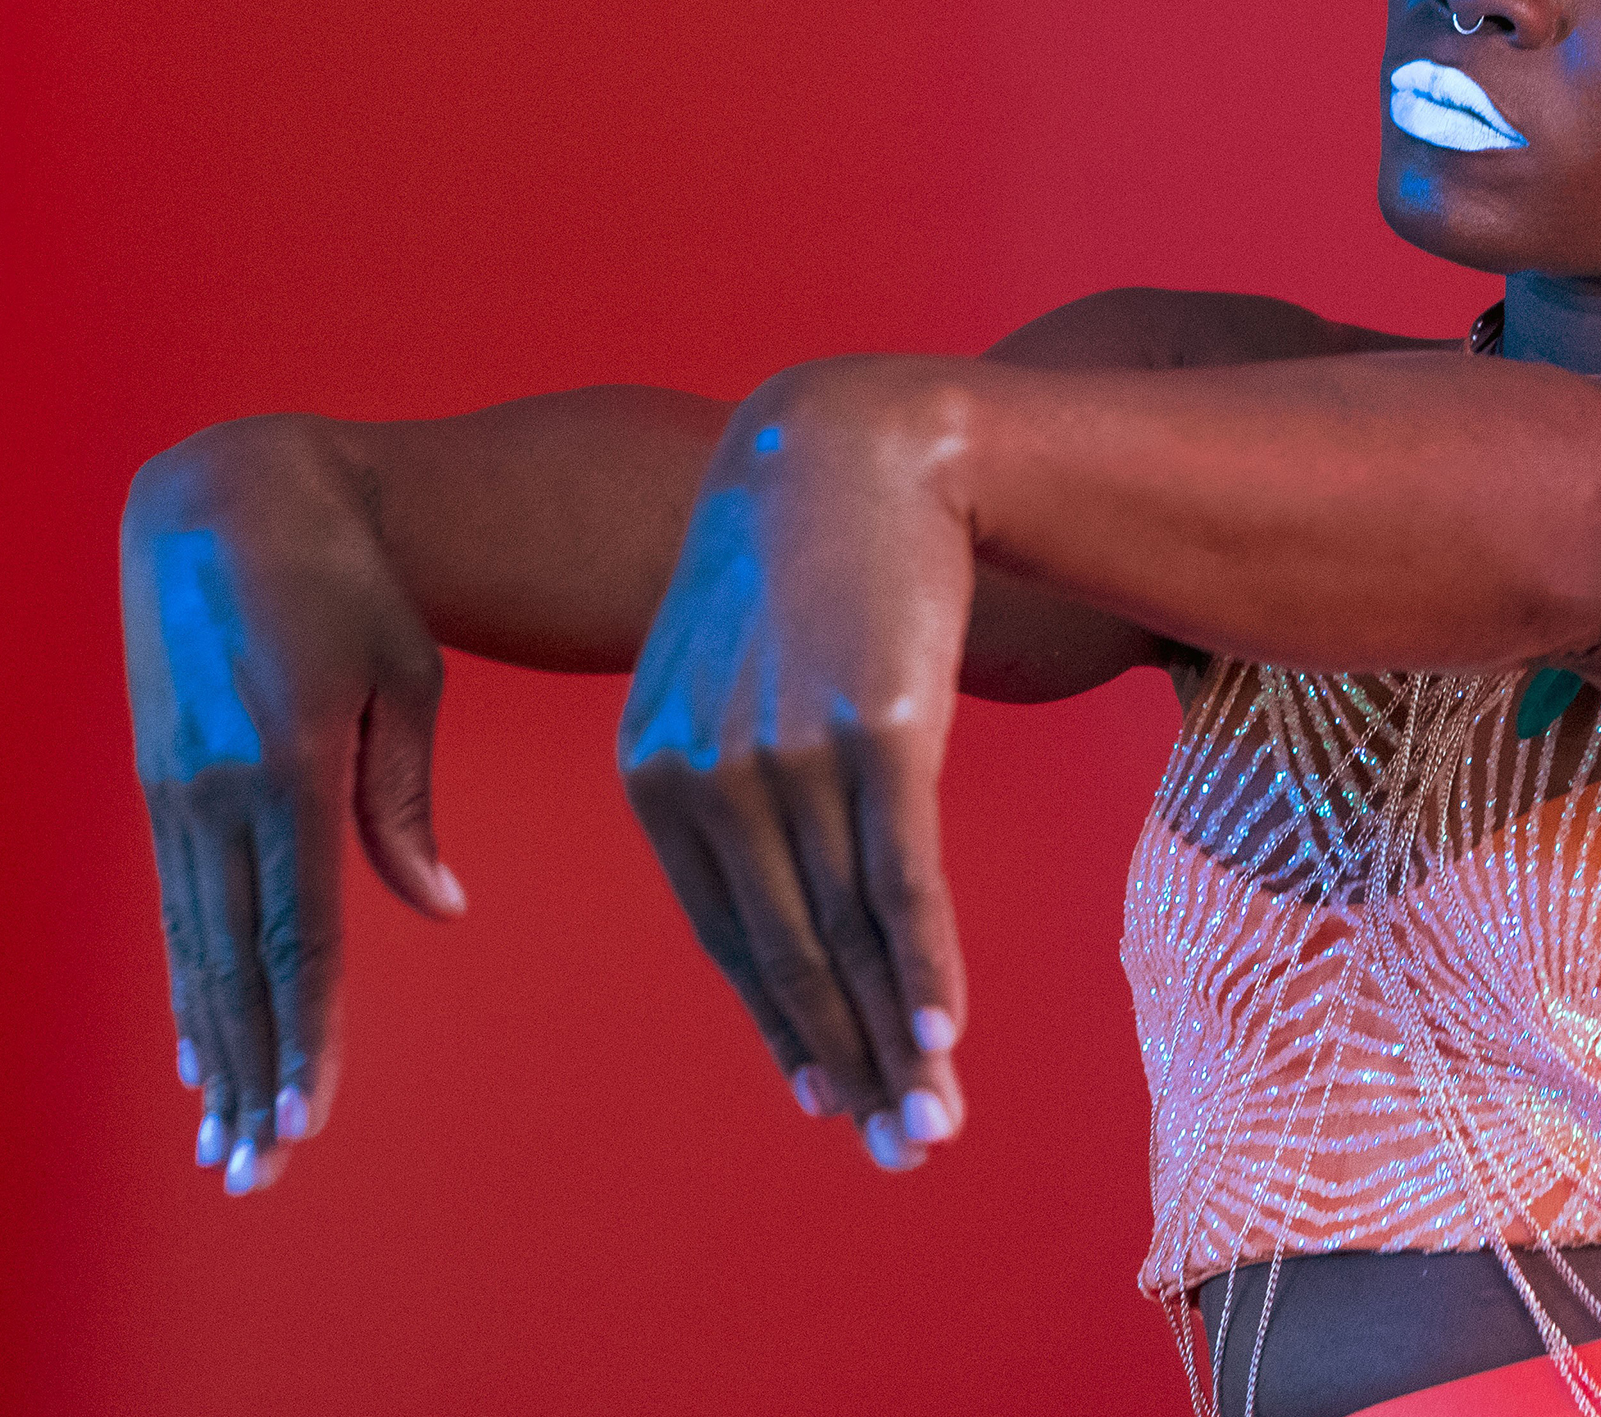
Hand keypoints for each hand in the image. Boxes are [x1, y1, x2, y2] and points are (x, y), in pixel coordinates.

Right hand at [121, 419, 467, 1194]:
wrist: (228, 499)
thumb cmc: (347, 581)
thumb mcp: (400, 676)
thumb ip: (403, 798)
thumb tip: (437, 906)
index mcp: (289, 769)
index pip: (301, 935)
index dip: (306, 1035)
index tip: (308, 1119)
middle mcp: (220, 795)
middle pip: (240, 968)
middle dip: (254, 1077)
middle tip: (259, 1173)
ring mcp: (178, 793)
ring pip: (199, 951)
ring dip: (217, 1050)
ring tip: (227, 1140)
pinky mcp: (161, 784)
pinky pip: (181, 907)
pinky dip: (193, 985)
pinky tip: (205, 1048)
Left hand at [619, 359, 972, 1169]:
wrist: (856, 447)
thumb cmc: (802, 561)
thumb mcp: (733, 669)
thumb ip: (736, 770)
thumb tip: (786, 872)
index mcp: (656, 774)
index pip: (732, 936)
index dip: (789, 1028)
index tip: (834, 1100)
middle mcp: (709, 779)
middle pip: (787, 956)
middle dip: (847, 1067)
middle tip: (898, 1153)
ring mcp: (791, 758)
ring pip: (845, 933)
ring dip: (895, 1043)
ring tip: (934, 1122)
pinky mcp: (879, 732)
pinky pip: (898, 878)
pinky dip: (923, 967)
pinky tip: (944, 1035)